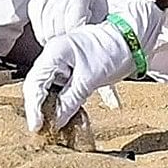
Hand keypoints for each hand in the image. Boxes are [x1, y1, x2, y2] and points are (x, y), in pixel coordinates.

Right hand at [21, 0, 159, 137]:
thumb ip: (70, 101)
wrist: (134, 38)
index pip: (34, 84)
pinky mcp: (71, 69)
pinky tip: (66, 114)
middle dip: (39, 108)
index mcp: (54, 53)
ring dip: (51, 106)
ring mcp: (61, 62)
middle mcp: (53, 56)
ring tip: (54, 124)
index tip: (37, 127)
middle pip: (37, 86)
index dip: (33, 108)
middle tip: (43, 128)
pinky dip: (62, 101)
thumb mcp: (91, 79)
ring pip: (48, 89)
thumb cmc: (114, 50)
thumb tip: (56, 121)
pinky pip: (60, 88)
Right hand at [25, 0, 106, 48]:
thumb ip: (95, 23)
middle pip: (57, 32)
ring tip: (65, 41)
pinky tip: (55, 33)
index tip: (81, 46)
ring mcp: (44, 0)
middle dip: (66, 43)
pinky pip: (37, 28)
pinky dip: (45, 34)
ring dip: (54, 40)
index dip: (77, 40)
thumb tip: (92, 44)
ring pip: (45, 33)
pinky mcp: (35, 4)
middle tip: (73, 47)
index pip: (73, 27)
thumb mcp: (100, 3)